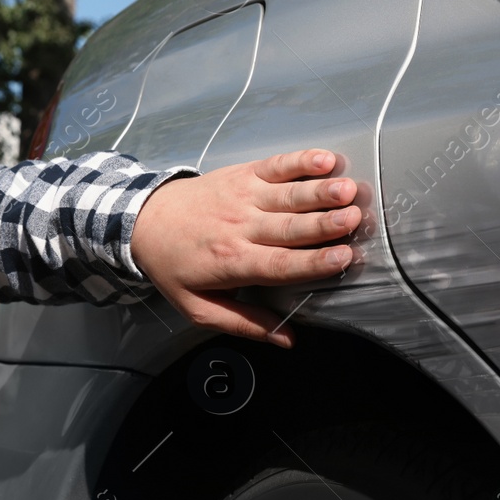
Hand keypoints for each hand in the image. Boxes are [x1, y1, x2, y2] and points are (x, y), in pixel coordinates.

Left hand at [128, 149, 361, 347]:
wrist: (143, 220)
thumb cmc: (174, 266)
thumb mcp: (199, 307)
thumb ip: (244, 324)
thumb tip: (287, 341)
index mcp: (232, 262)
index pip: (280, 264)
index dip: (313, 261)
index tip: (344, 257)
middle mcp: (239, 227)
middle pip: (289, 226)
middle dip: (324, 223)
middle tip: (356, 219)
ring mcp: (241, 196)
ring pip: (287, 194)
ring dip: (320, 191)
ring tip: (348, 190)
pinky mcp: (242, 174)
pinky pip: (275, 166)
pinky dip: (300, 161)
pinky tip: (324, 158)